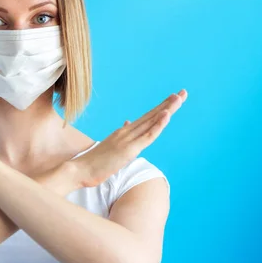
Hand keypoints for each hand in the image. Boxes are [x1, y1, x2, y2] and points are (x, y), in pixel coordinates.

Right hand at [72, 89, 187, 187]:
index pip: (146, 118)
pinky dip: (158, 125)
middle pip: (151, 115)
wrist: (79, 170)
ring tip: (178, 98)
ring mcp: (127, 139)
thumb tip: (128, 123)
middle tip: (182, 92)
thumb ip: (121, 135)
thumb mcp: (109, 147)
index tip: (172, 100)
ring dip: (166, 109)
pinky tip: (166, 115)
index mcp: (123, 132)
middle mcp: (126, 132)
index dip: (160, 109)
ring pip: (151, 122)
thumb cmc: (93, 163)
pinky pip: (147, 136)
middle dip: (168, 104)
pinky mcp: (129, 150)